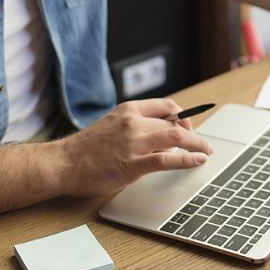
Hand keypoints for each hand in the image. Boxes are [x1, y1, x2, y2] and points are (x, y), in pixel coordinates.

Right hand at [57, 98, 212, 197]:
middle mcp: (133, 122)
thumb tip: (159, 132)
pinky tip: (198, 160)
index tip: (189, 125)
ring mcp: (134, 142)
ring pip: (175, 137)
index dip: (182, 116)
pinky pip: (167, 159)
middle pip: (174, 122)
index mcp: (129, 109)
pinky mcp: (134, 164)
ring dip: (196, 143)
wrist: (63, 163)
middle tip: (201, 142)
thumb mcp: (111, 124)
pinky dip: (187, 159)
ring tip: (206, 150)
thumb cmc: (85, 148)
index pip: (166, 106)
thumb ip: (134, 124)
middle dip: (192, 133)